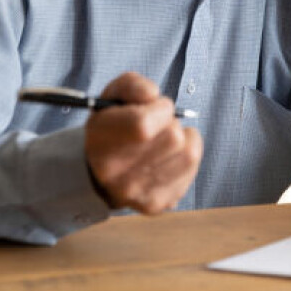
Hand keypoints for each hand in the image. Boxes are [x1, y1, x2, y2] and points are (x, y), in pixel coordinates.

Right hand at [85, 72, 202, 213]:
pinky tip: (169, 155)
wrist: (97, 171)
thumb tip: (152, 95)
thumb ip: (133, 85)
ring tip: (164, 140)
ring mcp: (137, 193)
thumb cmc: (111, 126)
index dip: (159, 109)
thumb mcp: (113, 96)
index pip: (142, 124)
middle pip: (173, 137)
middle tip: (158, 126)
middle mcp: (116, 174)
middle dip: (171, 124)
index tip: (155, 108)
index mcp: (100, 143)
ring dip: (182, 140)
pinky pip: (192, 170)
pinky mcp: (156, 204)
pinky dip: (187, 155)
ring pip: (189, 153)